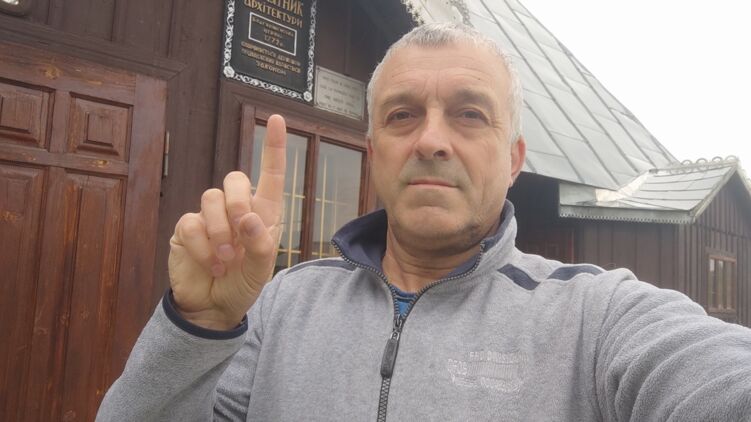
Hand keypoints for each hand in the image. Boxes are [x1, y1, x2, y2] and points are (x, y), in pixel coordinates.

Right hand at [168, 115, 286, 329]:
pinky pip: (191, 224)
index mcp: (263, 214)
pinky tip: (211, 264)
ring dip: (220, 232)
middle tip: (242, 234)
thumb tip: (250, 219)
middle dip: (239, 204)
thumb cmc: (242, 285)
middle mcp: (236, 209)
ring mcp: (209, 217)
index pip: (270, 175)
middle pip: (235, 179)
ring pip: (211, 199)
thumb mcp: (261, 272)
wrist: (213, 308)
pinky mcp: (186, 228)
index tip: (276, 120)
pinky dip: (203, 248)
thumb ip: (261, 248)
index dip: (273, 147)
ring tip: (226, 260)